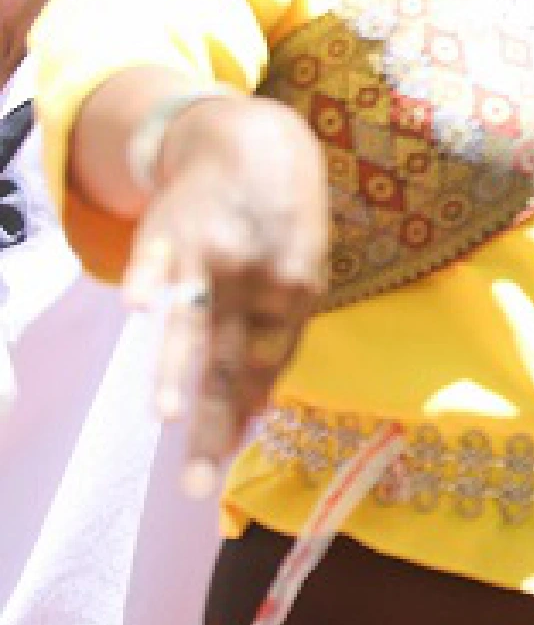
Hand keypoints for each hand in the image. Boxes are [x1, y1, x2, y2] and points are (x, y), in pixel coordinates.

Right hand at [122, 96, 328, 493]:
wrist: (252, 140)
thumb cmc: (283, 220)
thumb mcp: (302, 272)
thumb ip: (277, 339)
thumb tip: (257, 410)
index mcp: (296, 292)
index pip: (267, 365)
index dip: (246, 411)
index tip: (226, 460)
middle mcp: (256, 278)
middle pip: (230, 362)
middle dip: (213, 423)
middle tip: (197, 483)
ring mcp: (209, 253)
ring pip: (192, 321)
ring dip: (177, 369)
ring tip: (165, 415)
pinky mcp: (169, 230)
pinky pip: (155, 262)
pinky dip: (149, 283)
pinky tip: (139, 311)